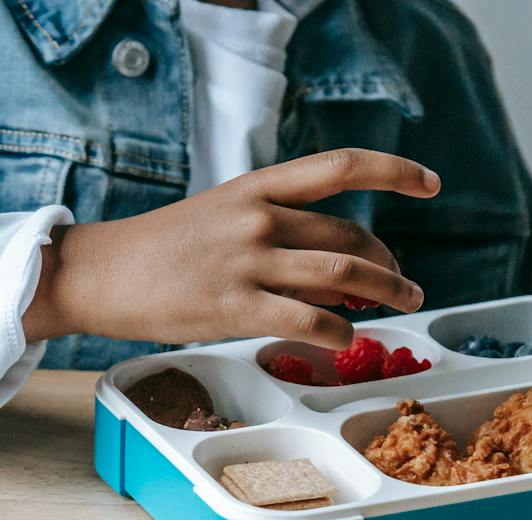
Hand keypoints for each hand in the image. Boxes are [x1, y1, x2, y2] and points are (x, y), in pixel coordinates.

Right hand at [22, 148, 439, 350]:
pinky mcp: (234, 308)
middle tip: (405, 284)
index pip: (340, 166)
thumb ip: (278, 232)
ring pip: (342, 276)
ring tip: (403, 306)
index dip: (394, 172)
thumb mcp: (221, 217)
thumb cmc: (160, 250)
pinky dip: (340, 333)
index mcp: (257, 187)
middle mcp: (258, 218)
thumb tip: (337, 268)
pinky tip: (348, 341)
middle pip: (349, 237)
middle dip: (389, 263)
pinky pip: (307, 320)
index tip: (430, 185)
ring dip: (385, 293)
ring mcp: (248, 263)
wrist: (101, 272)